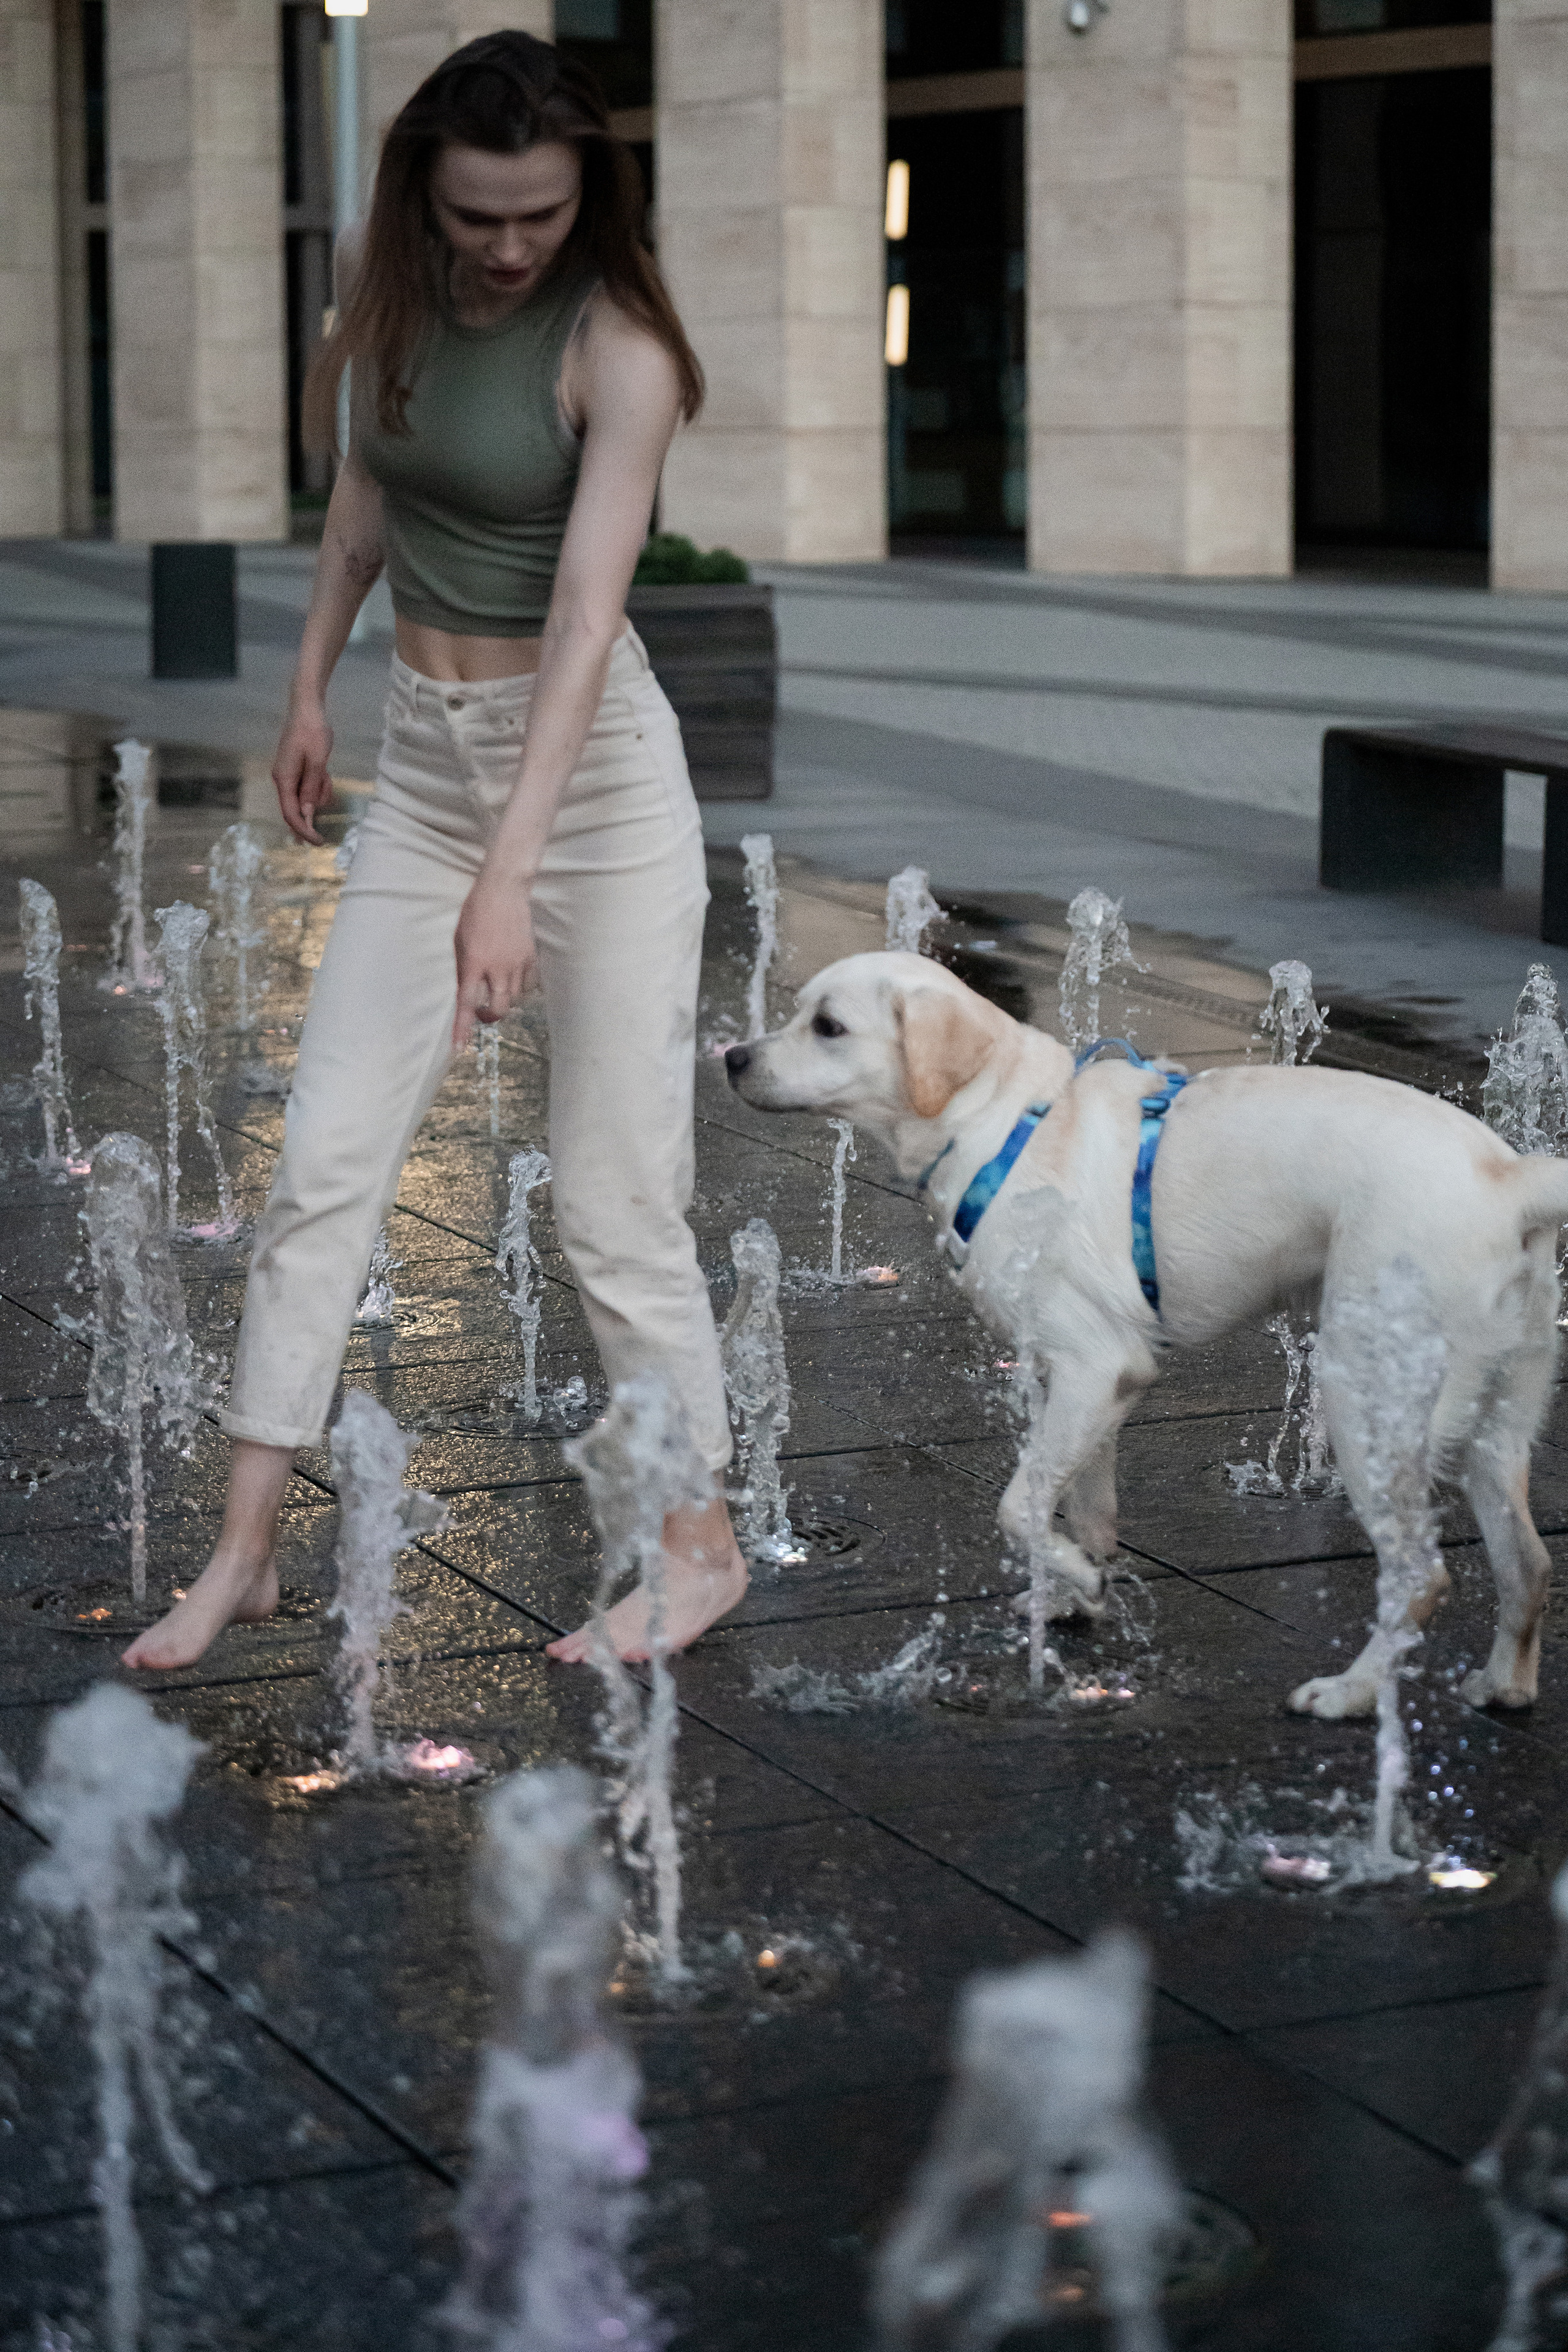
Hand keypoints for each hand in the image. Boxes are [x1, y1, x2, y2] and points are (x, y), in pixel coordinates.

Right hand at [272, 703, 334, 844]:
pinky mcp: (295, 769)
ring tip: (326, 772)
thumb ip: (311, 788)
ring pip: (305, 797)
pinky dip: (318, 783)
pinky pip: (307, 786)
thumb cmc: (312, 731)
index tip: (318, 842)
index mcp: (284, 778)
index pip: (291, 814)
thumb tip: (308, 813)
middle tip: (323, 813)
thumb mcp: (318, 762)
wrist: (307, 707)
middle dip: (313, 811)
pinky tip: (325, 771)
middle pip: (296, 808)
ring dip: (319, 792)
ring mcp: (288, 774)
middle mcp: (282, 779)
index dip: (304, 831)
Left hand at [453, 871, 535, 1049]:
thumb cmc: (475, 913)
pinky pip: (529, 984)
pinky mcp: (532, 957)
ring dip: (504, 999)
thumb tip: (467, 993)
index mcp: (474, 961)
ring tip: (497, 985)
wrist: (503, 891)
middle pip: (498, 1008)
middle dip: (490, 1016)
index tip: (459, 1046)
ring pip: (514, 998)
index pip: (467, 1002)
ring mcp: (517, 962)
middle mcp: (497, 966)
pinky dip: (521, 987)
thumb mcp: (459, 941)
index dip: (463, 1027)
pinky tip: (514, 977)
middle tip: (484, 1013)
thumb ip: (464, 969)